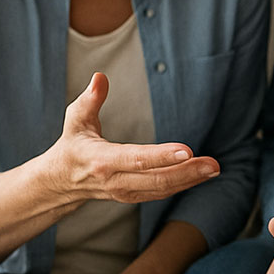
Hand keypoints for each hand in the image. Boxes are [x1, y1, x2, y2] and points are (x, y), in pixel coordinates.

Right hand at [42, 72, 219, 203]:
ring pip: (161, 189)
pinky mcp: (133, 196)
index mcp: (100, 160)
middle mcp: (114, 180)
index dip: (160, 156)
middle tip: (213, 164)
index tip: (186, 149)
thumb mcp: (75, 120)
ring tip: (213, 168)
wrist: (59, 182)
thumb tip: (100, 77)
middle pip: (154, 179)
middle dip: (186, 172)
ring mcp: (124, 192)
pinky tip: (202, 174)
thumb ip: (89, 100)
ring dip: (190, 179)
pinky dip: (182, 185)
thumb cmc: (72, 145)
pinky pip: (160, 192)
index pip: (134, 159)